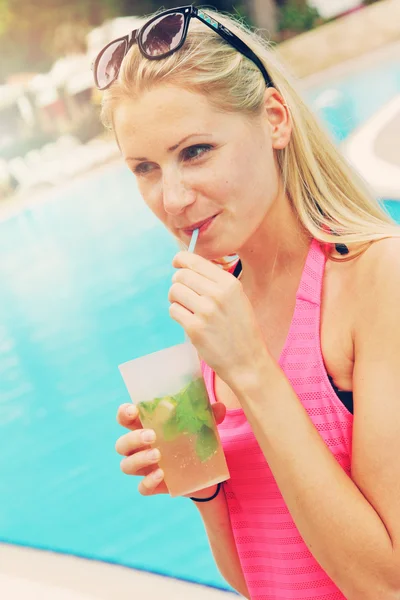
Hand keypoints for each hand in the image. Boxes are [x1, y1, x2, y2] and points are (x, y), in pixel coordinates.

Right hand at [115, 401, 226, 496]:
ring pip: (126, 465)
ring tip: (157, 455)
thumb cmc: (194, 439)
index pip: (125, 418)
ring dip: (138, 459)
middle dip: (133, 439)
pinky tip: (161, 475)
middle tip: (152, 435)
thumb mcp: (201, 425)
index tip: (133, 410)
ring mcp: (144, 468)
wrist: (205, 471)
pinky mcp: (153, 486)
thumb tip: (220, 407)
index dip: (124, 413)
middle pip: (121, 444)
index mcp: (146, 426)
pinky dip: (148, 481)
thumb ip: (208, 415)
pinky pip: (142, 487)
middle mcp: (140, 447)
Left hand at [169, 251, 266, 389]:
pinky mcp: (194, 328)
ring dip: (176, 299)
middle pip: (181, 275)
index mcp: (230, 283)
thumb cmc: (241, 328)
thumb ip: (216, 281)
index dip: (181, 260)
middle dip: (178, 282)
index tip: (176, 263)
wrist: (247, 361)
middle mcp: (218, 294)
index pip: (195, 261)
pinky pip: (173, 310)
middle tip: (184, 293)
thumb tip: (187, 265)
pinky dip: (177, 314)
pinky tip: (189, 320)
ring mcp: (205, 311)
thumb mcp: (237, 298)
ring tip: (187, 308)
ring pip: (174, 292)